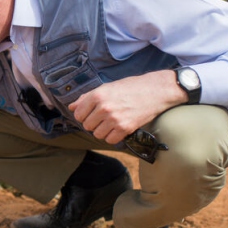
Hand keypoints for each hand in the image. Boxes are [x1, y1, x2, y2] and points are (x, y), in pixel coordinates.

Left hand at [68, 70, 185, 144]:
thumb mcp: (106, 87)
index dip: (83, 115)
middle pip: (87, 126)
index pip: (78, 114)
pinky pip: (110, 140)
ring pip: (97, 134)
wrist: (156, 90)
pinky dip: (113, 136)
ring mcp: (115, 119)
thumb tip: (71, 107)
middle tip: (104, 117)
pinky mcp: (125, 128)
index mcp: (97, 95)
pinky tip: (118, 128)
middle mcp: (104, 107)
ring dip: (103, 131)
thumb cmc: (131, 87)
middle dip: (93, 123)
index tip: (91, 114)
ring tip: (111, 122)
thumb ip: (87, 98)